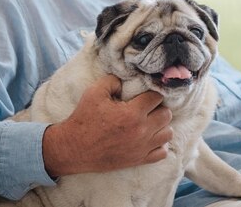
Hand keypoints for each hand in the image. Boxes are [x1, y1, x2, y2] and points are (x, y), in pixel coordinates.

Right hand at [42, 74, 172, 176]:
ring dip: (161, 126)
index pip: (157, 97)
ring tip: (150, 122)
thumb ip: (113, 80)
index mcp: (132, 113)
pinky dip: (160, 145)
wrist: (73, 149)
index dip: (151, 93)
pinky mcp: (138, 160)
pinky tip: (150, 138)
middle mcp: (141, 131)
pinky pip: (162, 153)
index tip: (144, 94)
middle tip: (147, 108)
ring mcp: (141, 147)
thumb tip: (126, 80)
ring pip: (168, 133)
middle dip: (158, 108)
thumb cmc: (84, 119)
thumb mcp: (94, 92)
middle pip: (166, 114)